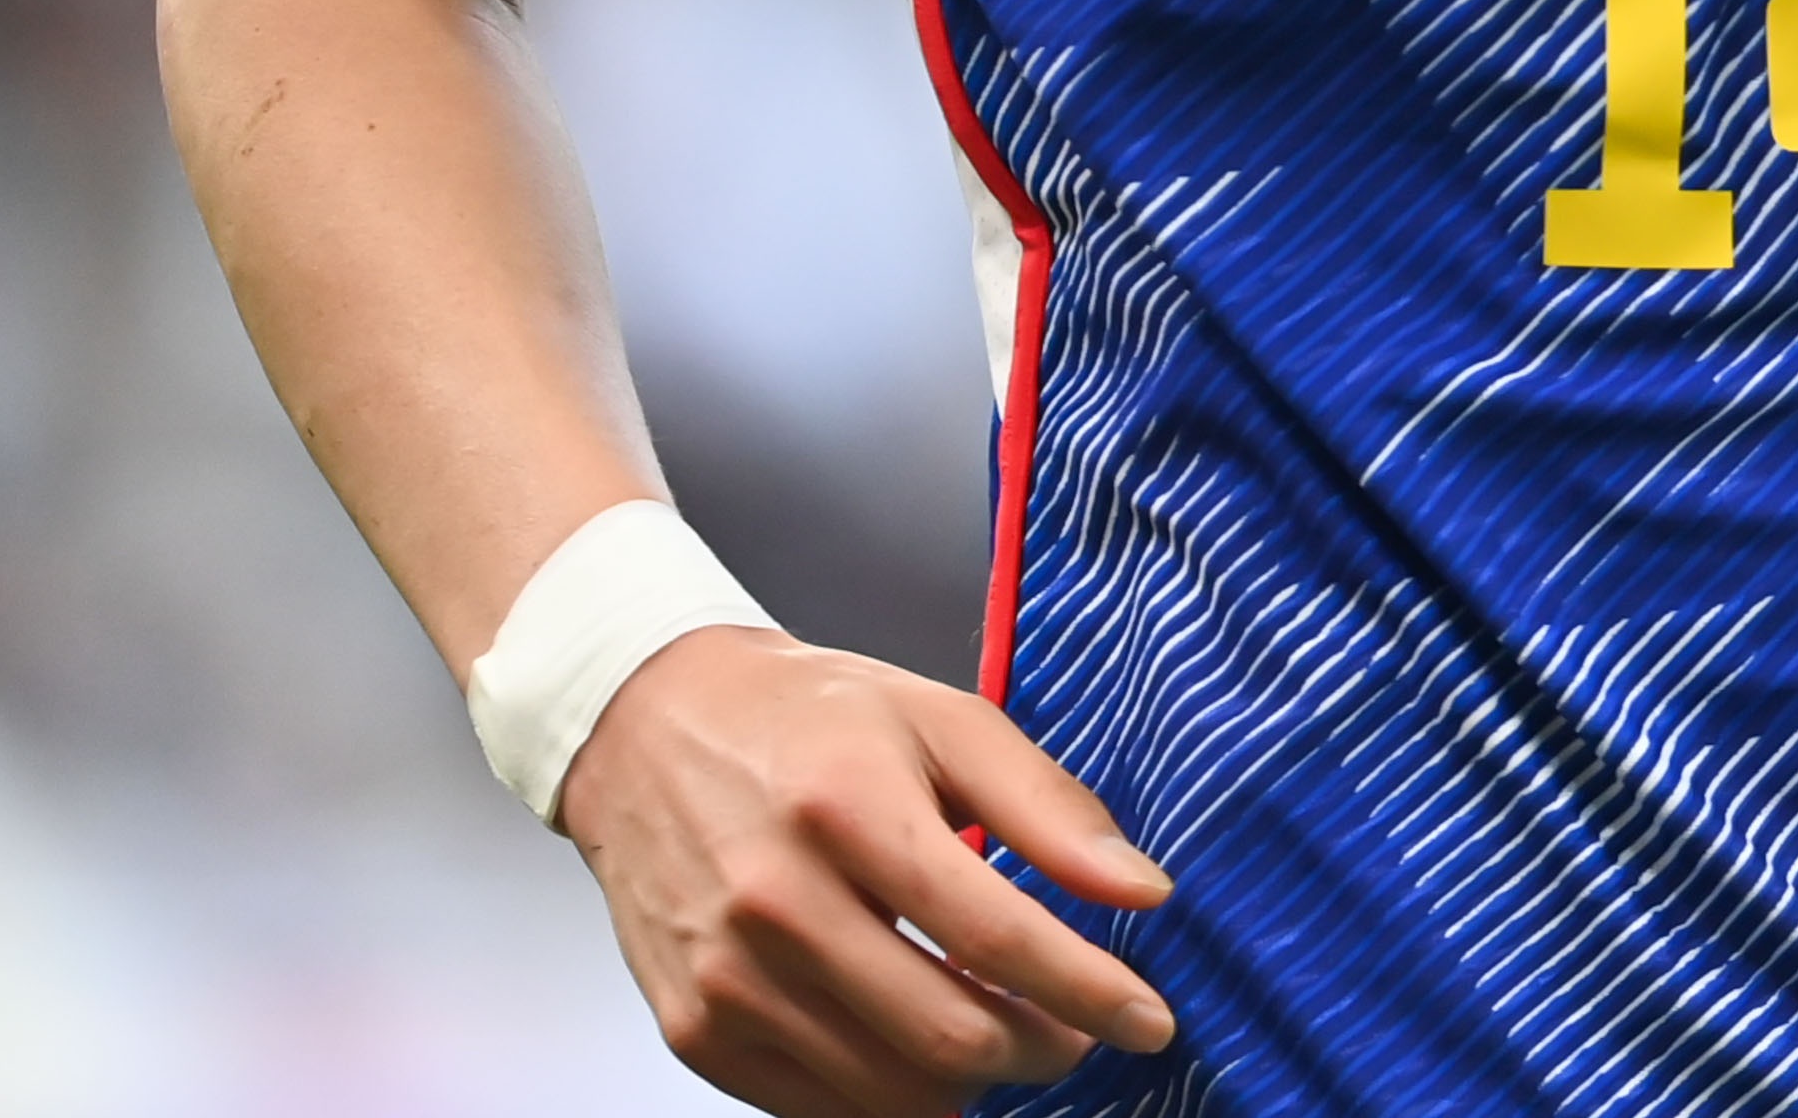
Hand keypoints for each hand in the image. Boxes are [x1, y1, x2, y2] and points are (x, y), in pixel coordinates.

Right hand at [554, 624, 1176, 1109]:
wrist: (647, 729)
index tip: (1150, 1019)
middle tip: (1074, 1027)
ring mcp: (727, 978)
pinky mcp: (695, 1030)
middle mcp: (775, 900)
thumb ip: (1049, 808)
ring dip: (974, 1078)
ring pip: (894, 1091)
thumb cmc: (810, 719)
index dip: (1092, 991)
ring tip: (998, 1025)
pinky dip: (894, 1091)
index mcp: (846, 806)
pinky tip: (916, 1034)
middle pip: (950, 1034)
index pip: (997, 934)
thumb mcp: (943, 719)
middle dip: (1043, 1049)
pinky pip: (823, 1109)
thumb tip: (1144, 892)